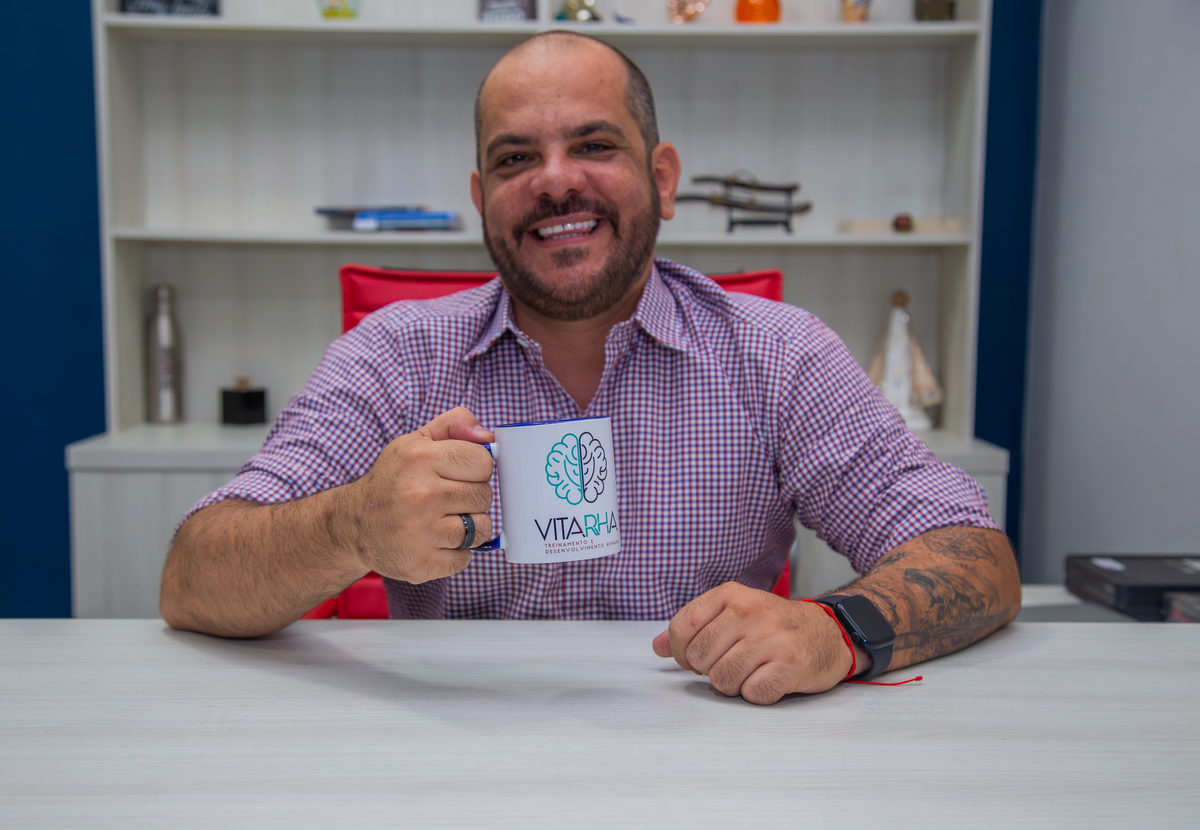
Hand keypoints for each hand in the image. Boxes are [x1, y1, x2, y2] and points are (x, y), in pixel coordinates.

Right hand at [338, 407, 494, 583]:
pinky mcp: (420, 563)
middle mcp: (420, 494)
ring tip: (444, 520)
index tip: (460, 473)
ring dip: (469, 527)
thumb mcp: (416, 441)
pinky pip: (465, 558)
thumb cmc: (394, 479)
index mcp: (420, 458)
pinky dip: (455, 552)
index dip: (476, 469)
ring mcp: (420, 532)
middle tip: (448, 499)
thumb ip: (454, 425)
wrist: (354, 524)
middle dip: (472, 497)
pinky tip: (434, 542)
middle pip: (484, 496)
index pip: (483, 462)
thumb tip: (488, 436)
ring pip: (481, 529)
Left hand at [652, 582, 864, 703]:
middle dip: (709, 670)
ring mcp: (773, 638)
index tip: (695, 657)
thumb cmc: (775, 627)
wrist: (830, 633)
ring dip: (732, 685)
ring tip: (749, 673)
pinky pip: (752, 694)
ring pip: (722, 679)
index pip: (683, 627)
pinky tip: (768, 680)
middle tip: (730, 664)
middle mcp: (751, 612)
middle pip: (700, 657)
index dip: (681, 651)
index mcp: (732, 595)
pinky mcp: (791, 665)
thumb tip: (657, 647)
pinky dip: (756, 694)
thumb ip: (695, 628)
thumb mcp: (734, 614)